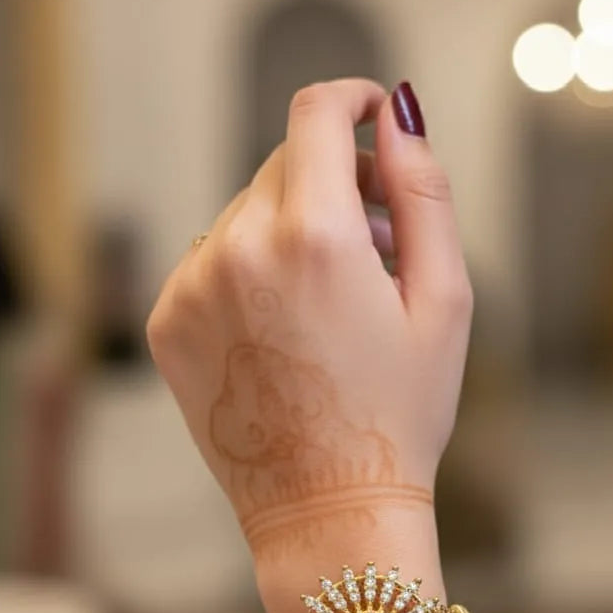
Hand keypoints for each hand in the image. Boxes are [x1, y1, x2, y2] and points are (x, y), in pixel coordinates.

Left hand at [146, 78, 473, 598]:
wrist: (328, 511)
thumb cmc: (399, 416)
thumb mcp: (445, 302)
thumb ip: (424, 194)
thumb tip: (398, 118)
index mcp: (315, 238)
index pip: (317, 114)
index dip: (352, 102)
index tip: (372, 116)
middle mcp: (239, 250)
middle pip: (283, 164)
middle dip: (334, 185)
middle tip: (376, 250)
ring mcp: (192, 287)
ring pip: (245, 213)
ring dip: (291, 232)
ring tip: (333, 306)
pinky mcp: (167, 322)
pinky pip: (211, 261)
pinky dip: (249, 274)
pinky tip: (286, 334)